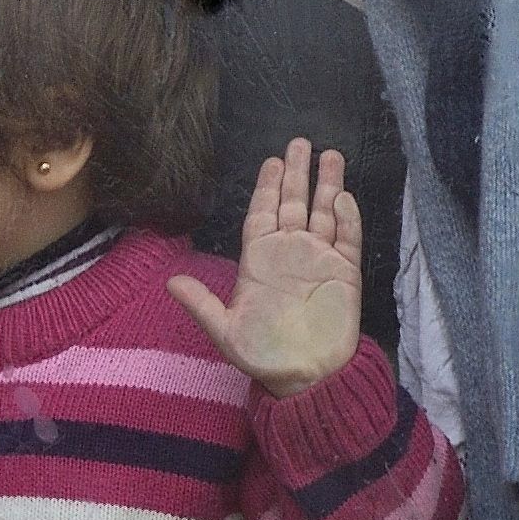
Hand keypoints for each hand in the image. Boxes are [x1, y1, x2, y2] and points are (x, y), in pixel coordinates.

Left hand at [171, 137, 362, 396]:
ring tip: (330, 155)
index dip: (266, 188)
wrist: (306, 378)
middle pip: (294, 204)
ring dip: (327, 185)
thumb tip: (170, 283)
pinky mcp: (345, 273)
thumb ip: (202, 304)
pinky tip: (342, 197)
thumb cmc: (264, 356)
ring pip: (324, 214)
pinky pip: (348, 238)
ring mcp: (319, 261)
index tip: (272, 161)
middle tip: (299, 142)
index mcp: (260, 262)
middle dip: (297, 174)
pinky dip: (347, 218)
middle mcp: (290, 254)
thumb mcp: (226, 331)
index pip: (262, 215)